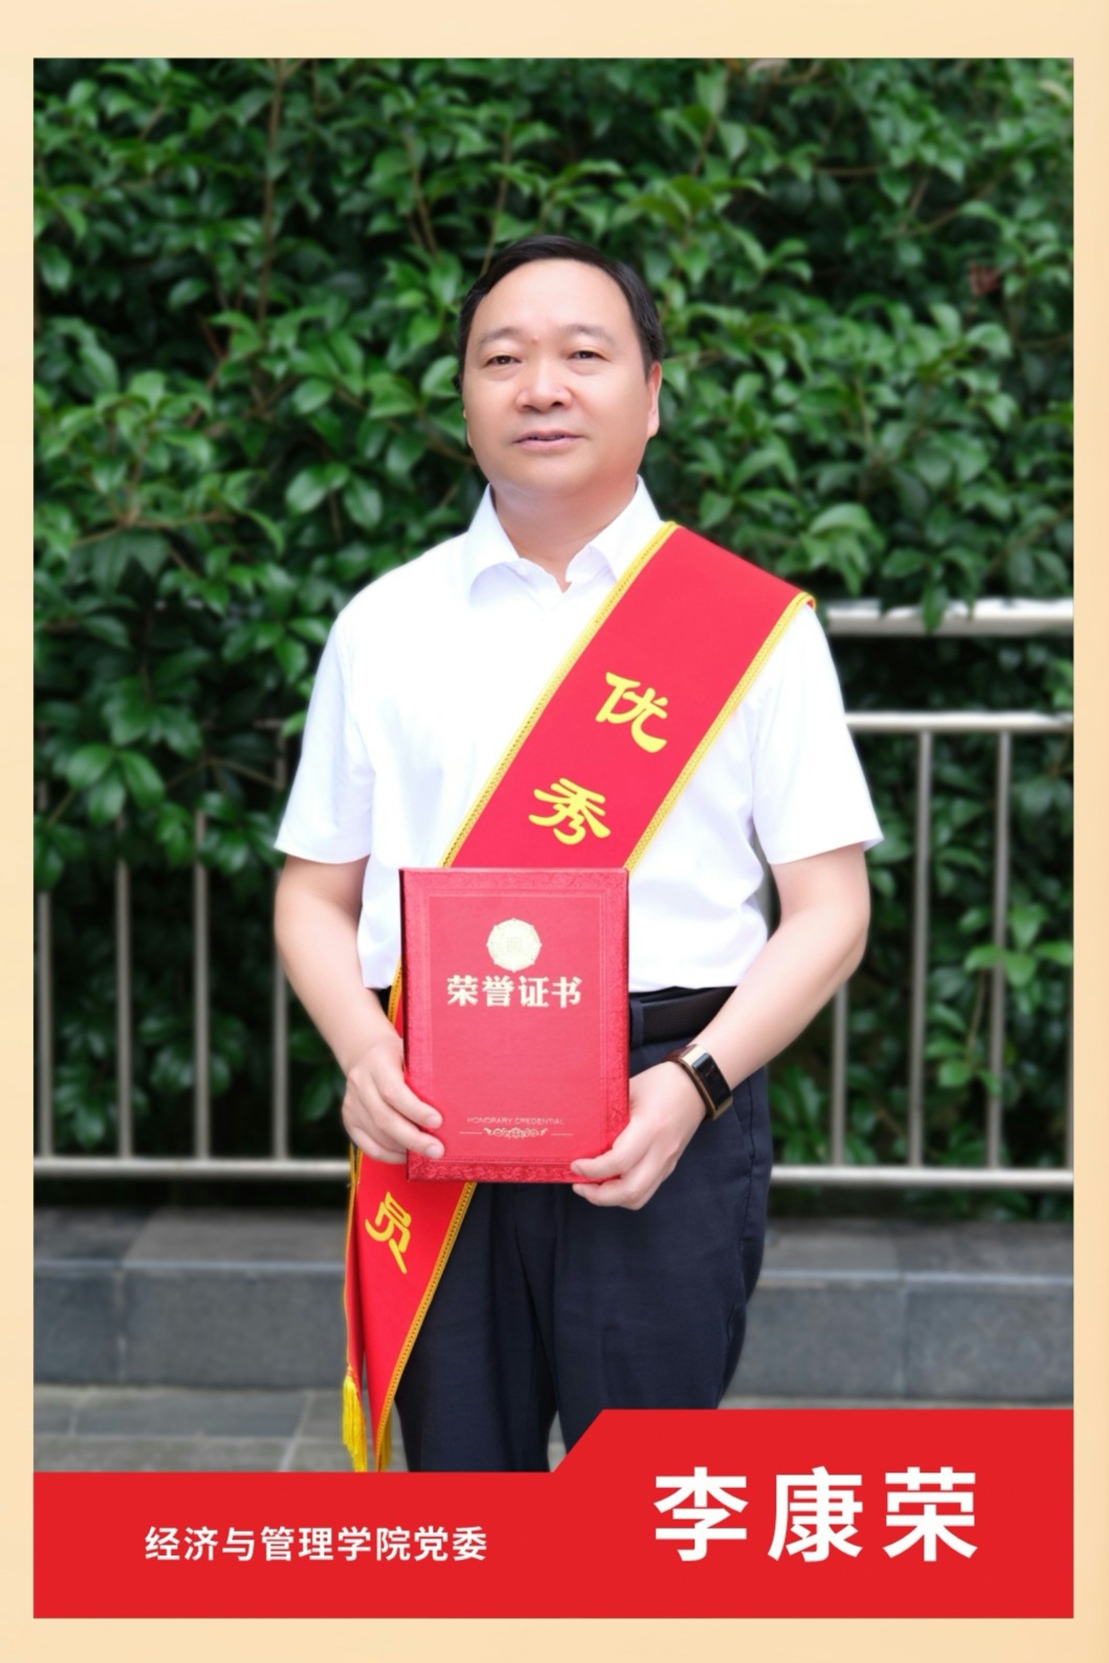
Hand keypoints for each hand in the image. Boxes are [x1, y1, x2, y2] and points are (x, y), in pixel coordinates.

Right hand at [341, 1030, 443, 1164]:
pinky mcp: (348, 1120)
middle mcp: (360, 1083)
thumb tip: (454, 1101)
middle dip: (413, 1138)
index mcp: (377, 1063)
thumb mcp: (411, 1052)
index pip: (393, 1092)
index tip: (437, 1122)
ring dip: (403, 1148)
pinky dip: (389, 1155)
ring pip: (377, 1135)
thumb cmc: (397, 1055)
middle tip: (437, 1150)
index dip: (415, 1110)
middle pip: (385, 1119)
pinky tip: (406, 1155)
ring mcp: (351, 1103)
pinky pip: (367, 1146)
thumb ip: (424, 1073)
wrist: (364, 1052)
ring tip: (426, 1152)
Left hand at [569, 1059, 704, 1208]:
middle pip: (631, 1191)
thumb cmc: (660, 1083)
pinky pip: (645, 1189)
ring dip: (611, 1198)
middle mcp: (661, 1151)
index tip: (575, 1164)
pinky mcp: (668, 1166)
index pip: (619, 1161)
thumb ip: (608, 1113)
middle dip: (599, 1196)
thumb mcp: (629, 1090)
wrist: (695, 1086)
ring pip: (639, 1197)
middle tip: (579, 1184)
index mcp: (650, 1128)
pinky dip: (624, 1191)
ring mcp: (667, 1162)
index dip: (593, 1169)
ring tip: (591, 1186)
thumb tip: (578, 1131)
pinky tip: (609, 1180)